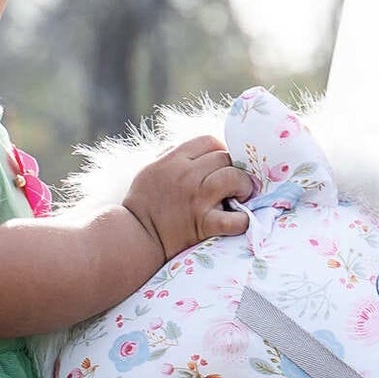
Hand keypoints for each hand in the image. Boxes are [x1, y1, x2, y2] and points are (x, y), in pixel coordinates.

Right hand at [123, 135, 251, 260]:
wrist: (135, 236)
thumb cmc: (142, 203)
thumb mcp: (150, 169)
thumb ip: (172, 154)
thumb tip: (195, 148)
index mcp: (174, 159)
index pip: (209, 140)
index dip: (219, 150)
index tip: (219, 164)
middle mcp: (187, 175)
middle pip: (224, 157)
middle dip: (232, 167)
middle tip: (232, 182)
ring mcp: (197, 199)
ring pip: (233, 177)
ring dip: (243, 185)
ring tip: (241, 194)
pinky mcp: (203, 224)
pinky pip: (233, 218)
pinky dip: (242, 219)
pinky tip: (242, 219)